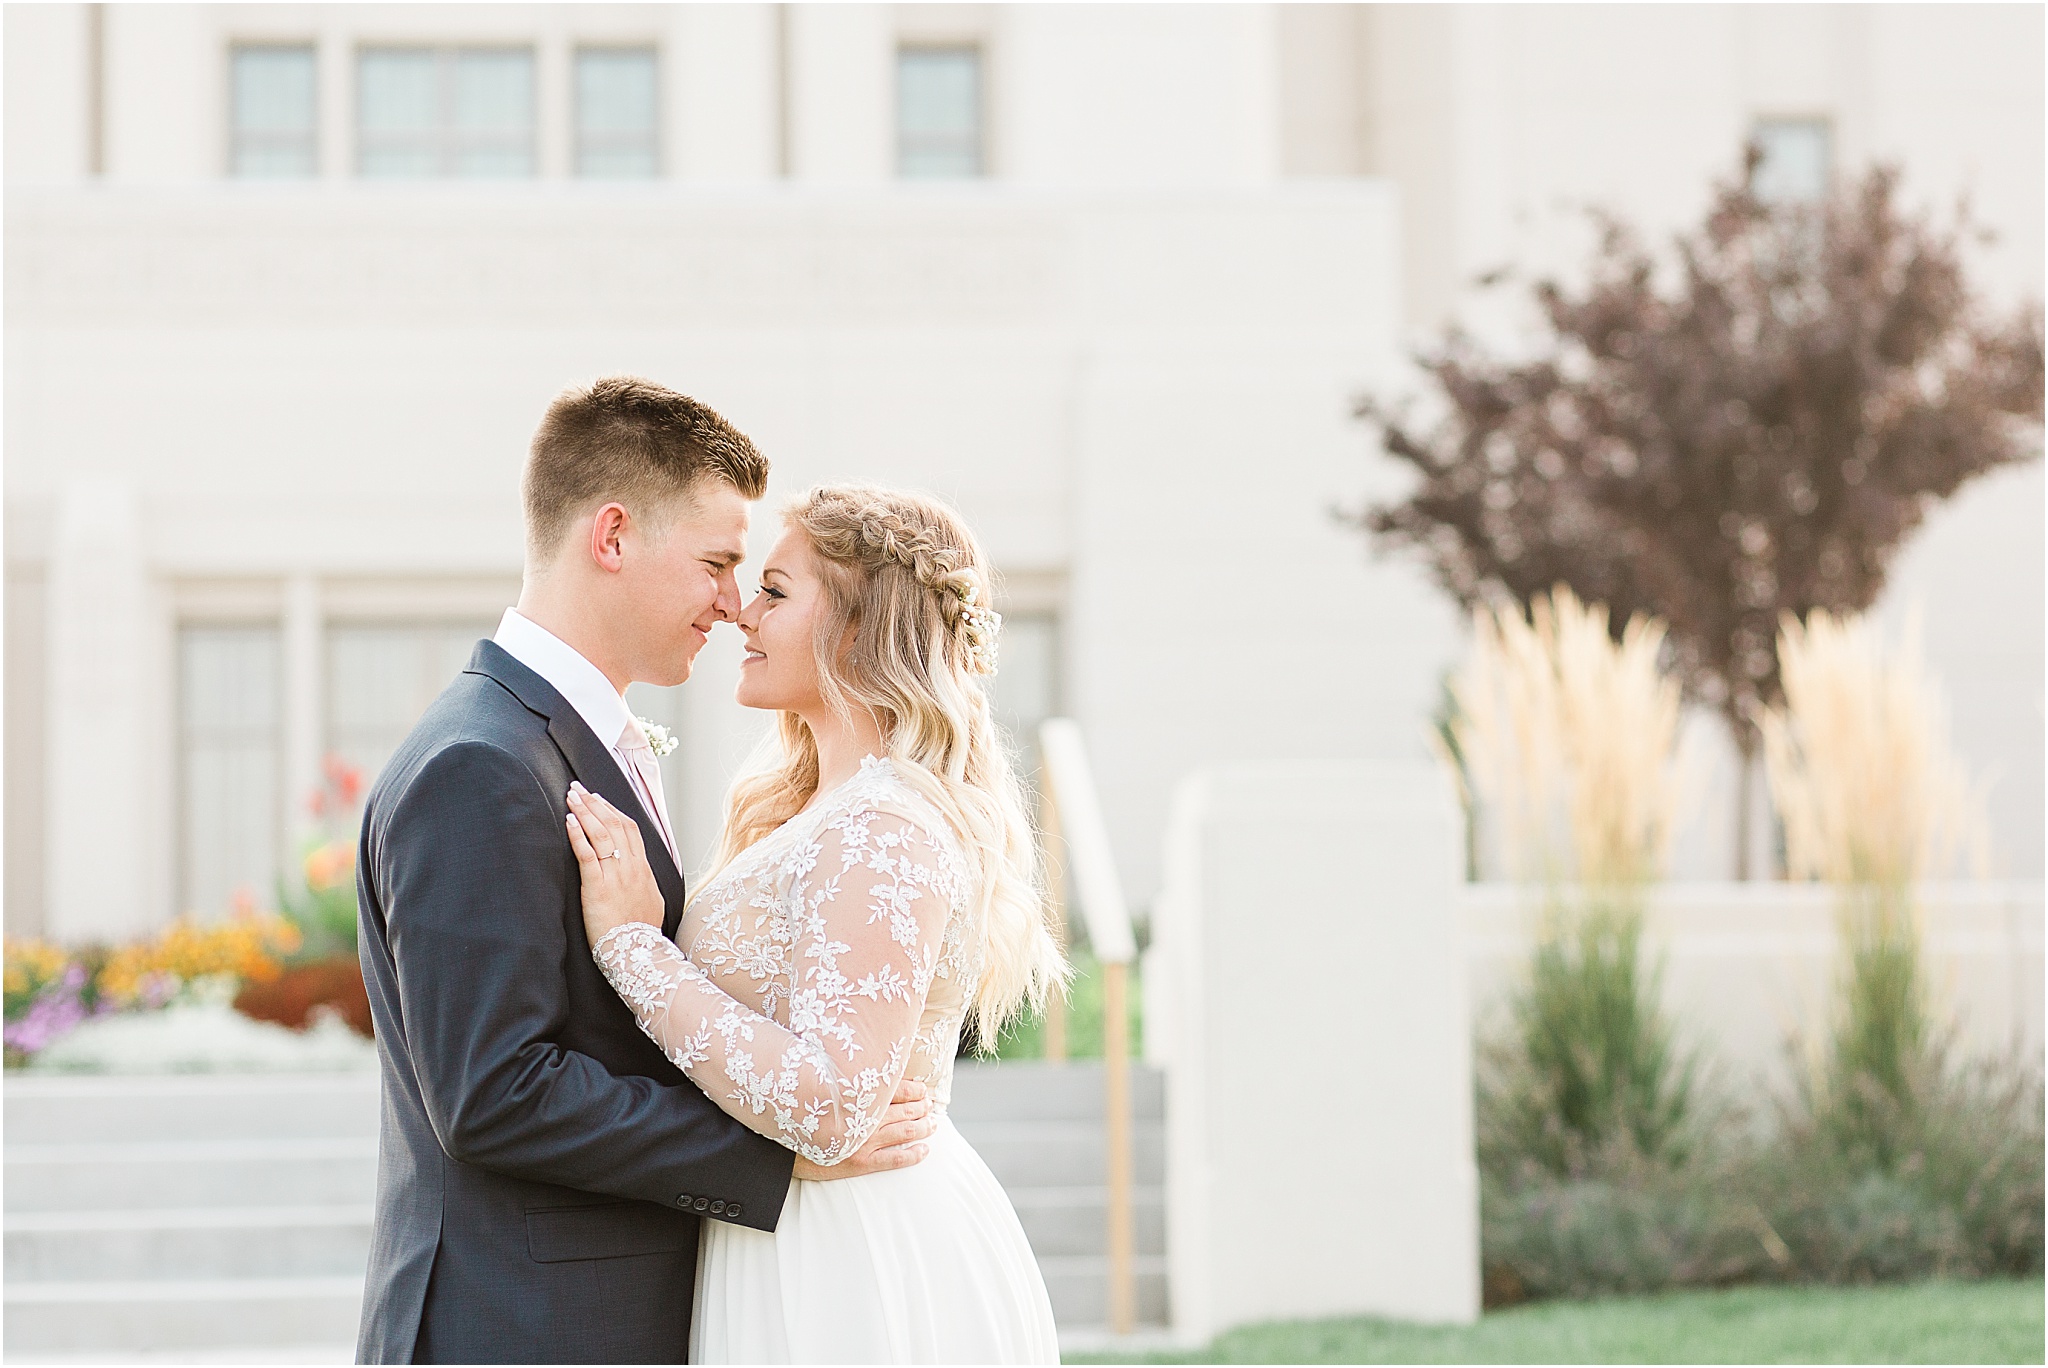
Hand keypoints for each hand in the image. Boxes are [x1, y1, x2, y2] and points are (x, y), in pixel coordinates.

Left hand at [565, 783, 664, 943]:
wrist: (637, 953)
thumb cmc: (642, 933)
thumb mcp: (652, 902)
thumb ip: (645, 884)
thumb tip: (642, 876)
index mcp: (643, 869)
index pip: (629, 829)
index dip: (613, 810)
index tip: (598, 798)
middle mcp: (631, 867)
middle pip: (614, 824)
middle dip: (595, 803)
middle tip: (579, 788)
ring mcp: (616, 875)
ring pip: (601, 834)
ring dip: (585, 811)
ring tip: (572, 796)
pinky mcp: (598, 887)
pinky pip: (587, 854)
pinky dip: (578, 835)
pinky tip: (569, 821)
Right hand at [793, 1077, 934, 1181]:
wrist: (781, 1147)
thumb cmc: (801, 1115)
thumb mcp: (822, 1091)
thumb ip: (844, 1081)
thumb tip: (860, 1067)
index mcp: (858, 1097)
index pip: (897, 1088)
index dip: (914, 1089)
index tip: (923, 1090)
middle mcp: (865, 1117)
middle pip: (906, 1109)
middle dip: (923, 1106)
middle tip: (931, 1105)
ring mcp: (865, 1141)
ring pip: (907, 1131)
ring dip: (924, 1126)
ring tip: (933, 1123)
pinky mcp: (861, 1162)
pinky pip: (896, 1159)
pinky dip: (914, 1154)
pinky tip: (924, 1150)